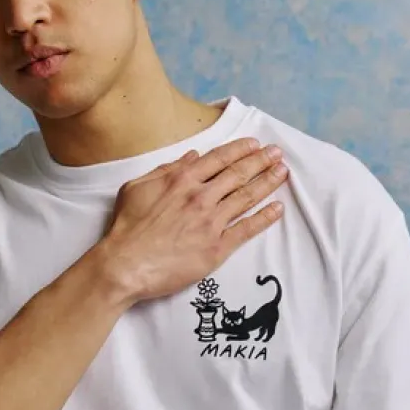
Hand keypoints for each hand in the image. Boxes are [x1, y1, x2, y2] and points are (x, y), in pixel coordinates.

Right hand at [99, 136, 287, 304]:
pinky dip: (264, 218)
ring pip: (246, 197)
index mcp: (183, 180)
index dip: (240, 149)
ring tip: (282, 172)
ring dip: (267, 183)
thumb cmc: (127, 227)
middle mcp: (201, 197)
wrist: (126, 264)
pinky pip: (246, 229)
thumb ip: (167, 169)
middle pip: (238, 174)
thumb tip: (192, 157)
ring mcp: (211, 222)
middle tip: (277, 154)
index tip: (255, 144)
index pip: (219, 159)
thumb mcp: (137, 187)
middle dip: (261, 161)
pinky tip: (278, 209)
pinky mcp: (216, 248)